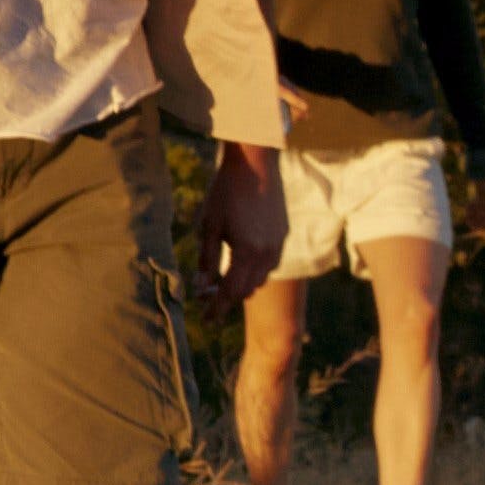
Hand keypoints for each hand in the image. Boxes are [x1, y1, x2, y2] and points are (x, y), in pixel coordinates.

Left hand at [203, 143, 287, 305]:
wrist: (255, 163)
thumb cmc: (226, 192)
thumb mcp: (208, 226)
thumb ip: (206, 259)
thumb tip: (201, 286)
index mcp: (247, 253)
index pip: (231, 292)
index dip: (217, 308)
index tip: (205, 320)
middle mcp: (267, 253)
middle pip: (247, 289)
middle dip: (227, 299)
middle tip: (207, 299)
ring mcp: (278, 244)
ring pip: (260, 278)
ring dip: (242, 285)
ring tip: (222, 284)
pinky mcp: (282, 235)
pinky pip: (269, 264)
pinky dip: (253, 271)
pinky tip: (240, 264)